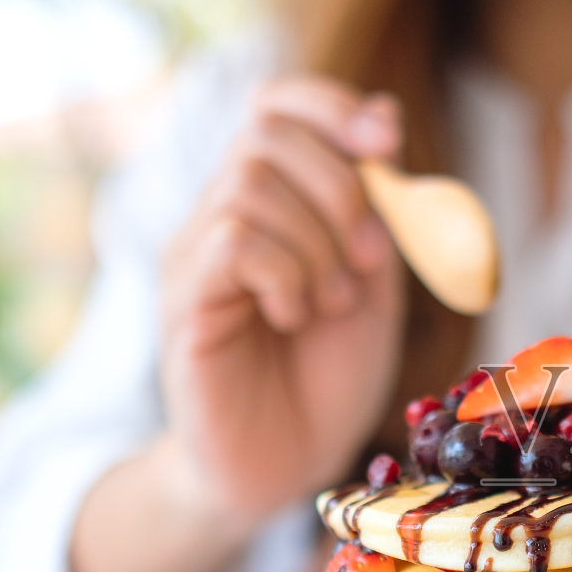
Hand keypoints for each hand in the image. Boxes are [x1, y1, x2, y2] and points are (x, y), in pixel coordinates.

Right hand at [159, 76, 405, 522]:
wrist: (282, 466)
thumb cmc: (326, 379)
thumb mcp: (376, 287)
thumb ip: (380, 213)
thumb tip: (385, 117)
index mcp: (273, 204)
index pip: (277, 105)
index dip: (331, 105)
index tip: (386, 142)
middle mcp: (223, 217)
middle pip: (264, 132)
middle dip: (338, 185)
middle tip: (370, 258)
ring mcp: (196, 257)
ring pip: (249, 186)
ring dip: (317, 242)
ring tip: (332, 302)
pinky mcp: (185, 303)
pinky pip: (232, 242)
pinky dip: (285, 272)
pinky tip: (296, 315)